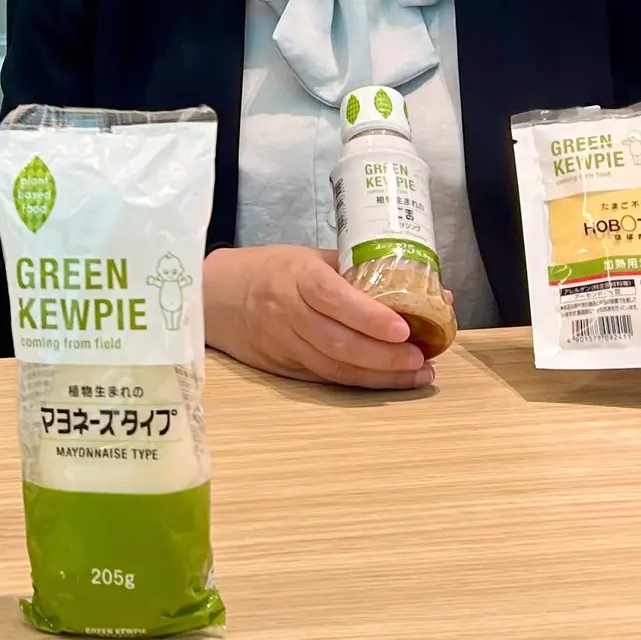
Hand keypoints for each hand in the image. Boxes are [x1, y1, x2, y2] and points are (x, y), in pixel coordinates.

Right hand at [202, 244, 430, 389]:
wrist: (214, 296)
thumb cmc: (271, 269)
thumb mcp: (309, 258)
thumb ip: (356, 272)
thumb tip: (426, 286)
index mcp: (294, 276)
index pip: (333, 298)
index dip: (369, 317)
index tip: (404, 329)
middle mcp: (284, 313)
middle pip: (337, 343)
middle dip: (384, 356)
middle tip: (420, 359)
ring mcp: (281, 345)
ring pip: (333, 368)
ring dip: (378, 376)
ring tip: (415, 374)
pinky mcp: (280, 368)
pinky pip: (324, 378)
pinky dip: (359, 382)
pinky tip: (386, 381)